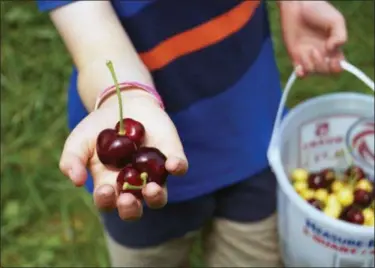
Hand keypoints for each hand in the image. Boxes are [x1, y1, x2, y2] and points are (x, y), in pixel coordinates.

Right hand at [59, 89, 187, 219]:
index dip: (106, 201)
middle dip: (130, 209)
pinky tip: (173, 164)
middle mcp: (133, 185)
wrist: (122, 103)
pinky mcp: (171, 157)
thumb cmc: (97, 127)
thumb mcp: (79, 141)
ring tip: (151, 188)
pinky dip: (177, 167)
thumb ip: (72, 160)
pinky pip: (179, 168)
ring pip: (159, 197)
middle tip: (128, 199)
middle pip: (134, 209)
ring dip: (156, 197)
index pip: (108, 202)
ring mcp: (153, 173)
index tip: (105, 189)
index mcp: (109, 185)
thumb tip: (76, 181)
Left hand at [279, 1, 347, 76]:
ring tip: (308, 50)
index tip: (334, 60)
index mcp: (334, 47)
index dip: (337, 67)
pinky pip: (299, 72)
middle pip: (326, 71)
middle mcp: (321, 54)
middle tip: (318, 50)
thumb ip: (340, 36)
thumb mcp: (336, 21)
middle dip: (323, 65)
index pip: (338, 66)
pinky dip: (300, 73)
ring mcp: (307, 56)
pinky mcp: (295, 56)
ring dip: (312, 64)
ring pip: (313, 72)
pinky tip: (299, 67)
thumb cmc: (318, 11)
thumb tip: (332, 50)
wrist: (297, 7)